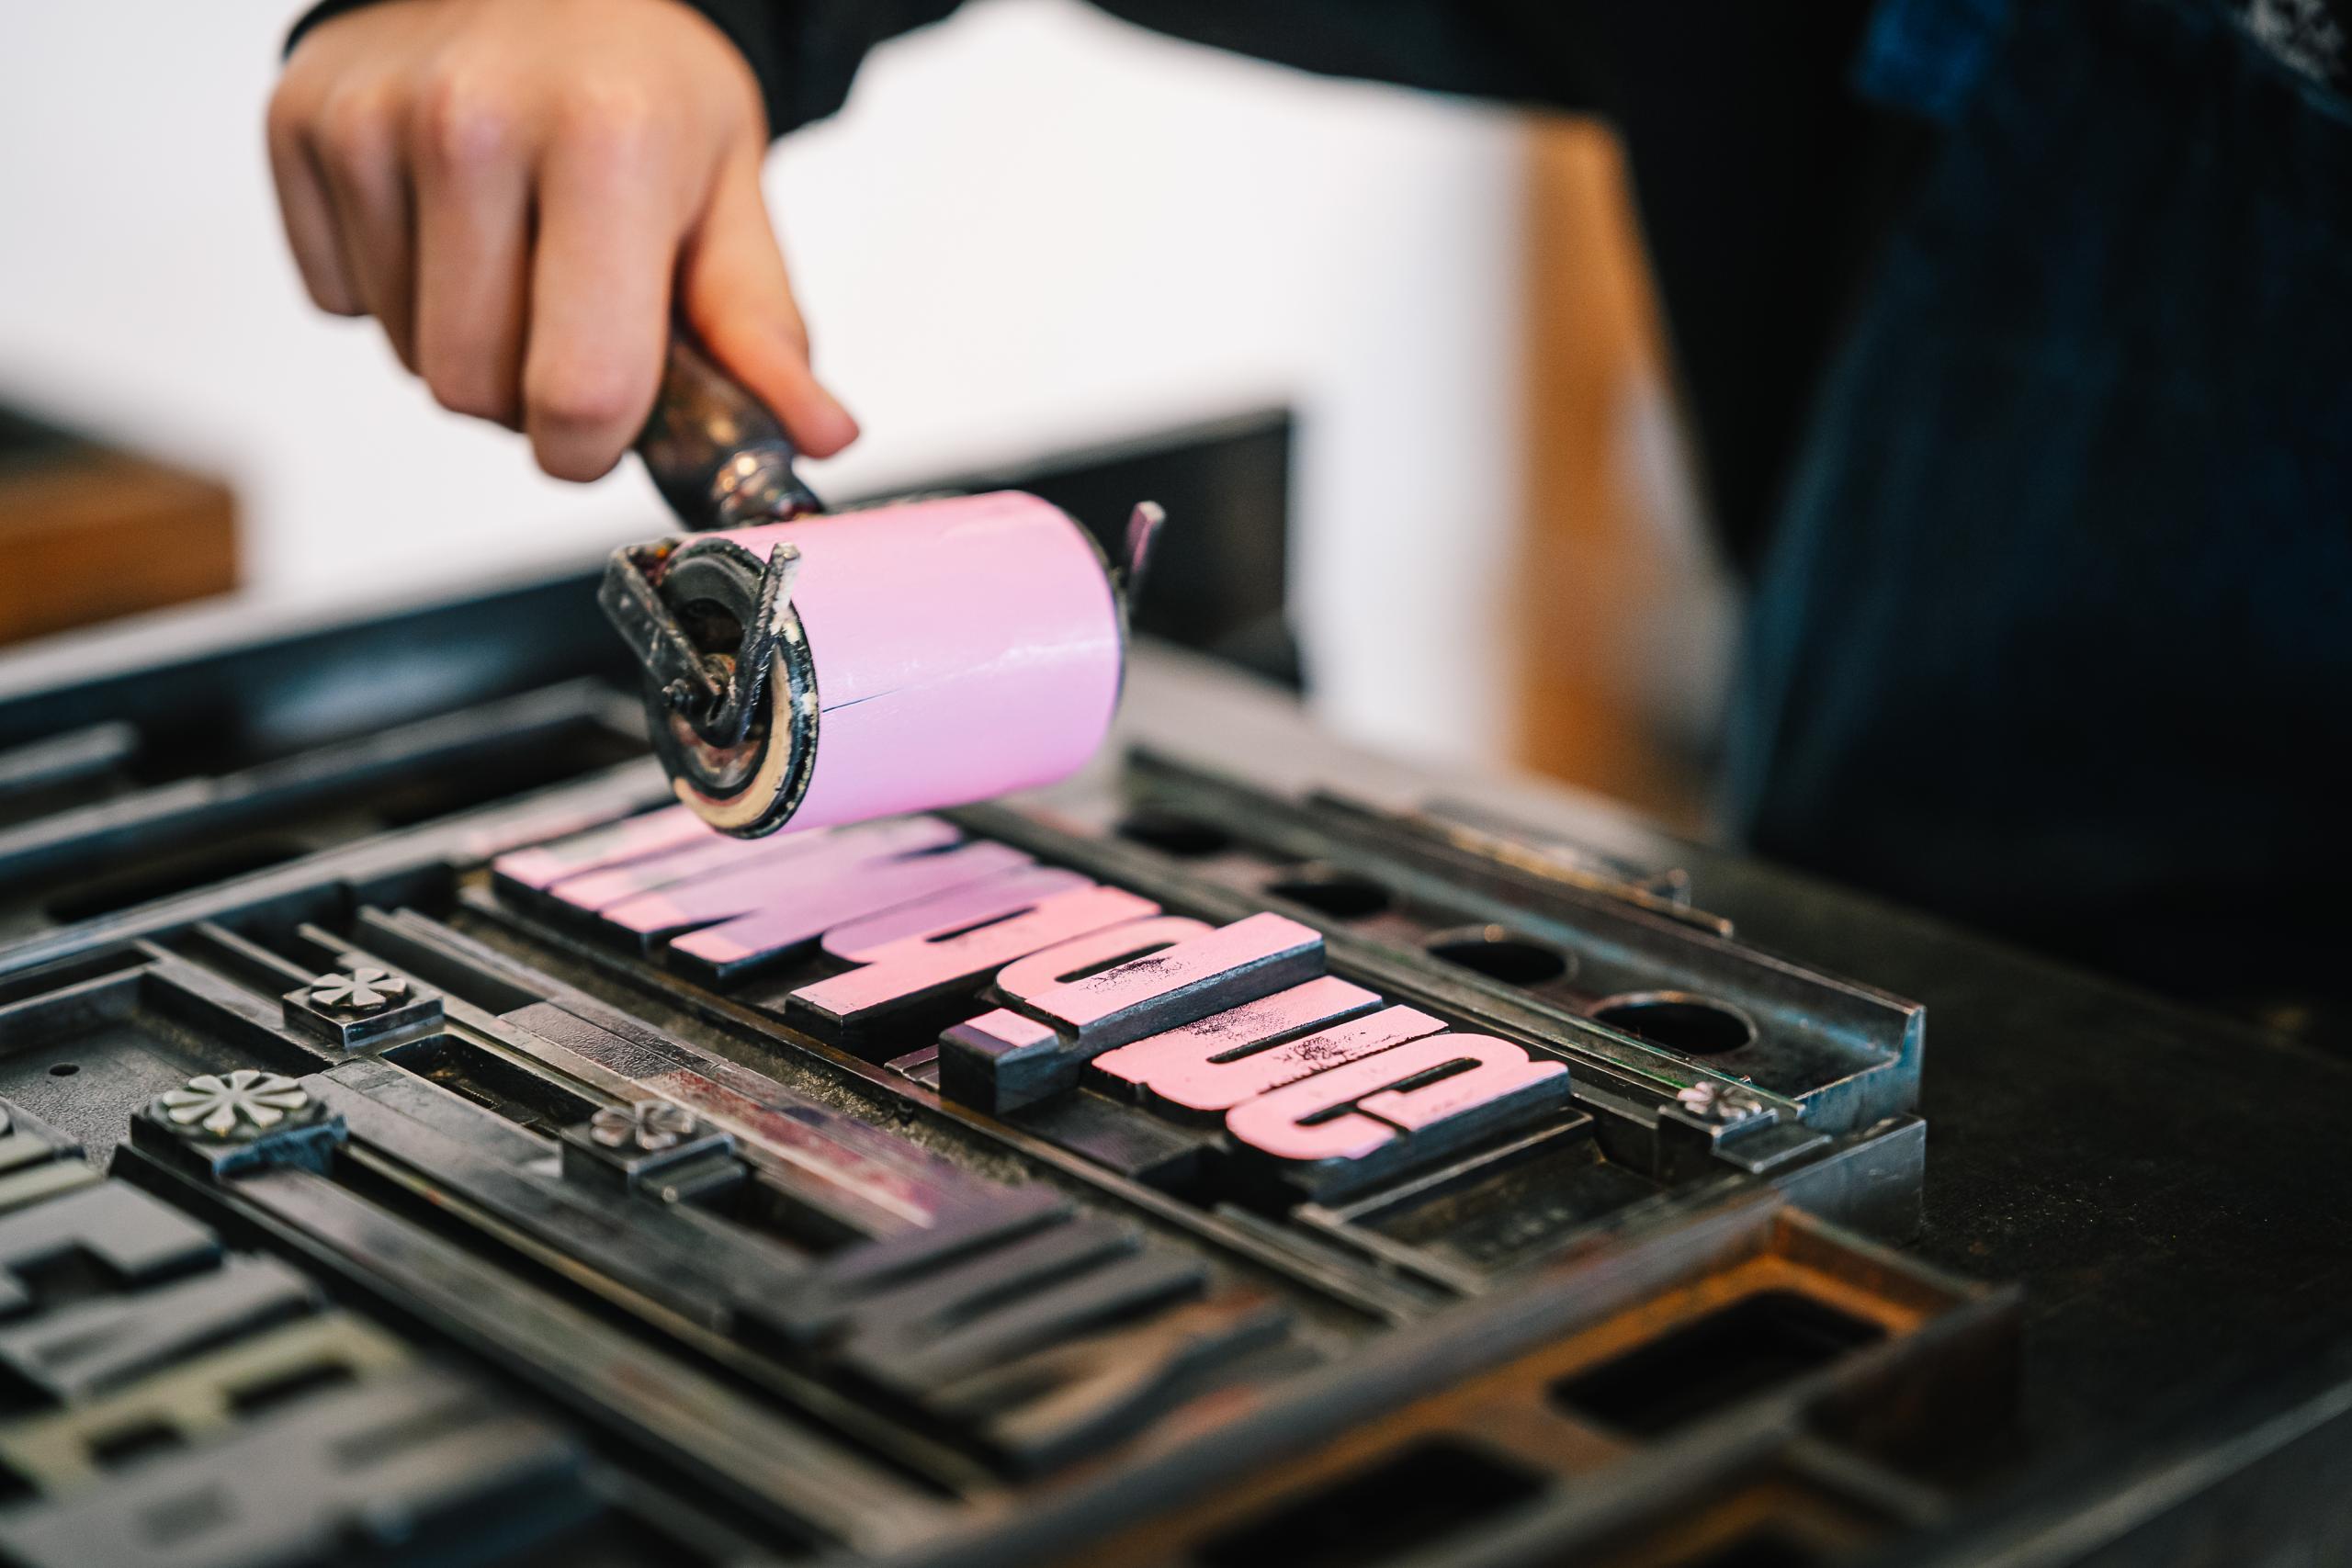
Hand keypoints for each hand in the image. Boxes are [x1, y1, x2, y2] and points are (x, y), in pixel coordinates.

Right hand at [267, 0, 856, 480]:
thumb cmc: (643, 85)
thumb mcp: (730, 193)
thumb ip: (761, 330)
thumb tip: (821, 436)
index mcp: (608, 144)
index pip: (580, 391)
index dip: (593, 446)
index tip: (610, 422)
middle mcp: (473, 122)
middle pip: (474, 391)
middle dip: (528, 399)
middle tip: (569, 321)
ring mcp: (369, 121)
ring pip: (408, 358)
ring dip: (467, 345)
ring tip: (514, 257)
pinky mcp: (299, 124)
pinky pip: (341, 302)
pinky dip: (397, 293)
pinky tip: (446, 221)